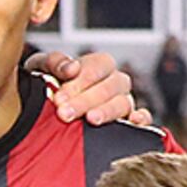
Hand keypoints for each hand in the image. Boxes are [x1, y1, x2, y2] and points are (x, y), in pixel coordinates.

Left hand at [32, 47, 151, 129]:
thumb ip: (53, 62)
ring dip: (107, 111)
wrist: (43, 113)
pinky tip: (133, 121)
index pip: (97, 67)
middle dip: (85, 100)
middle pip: (109, 86)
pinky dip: (141, 119)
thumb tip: (71, 68)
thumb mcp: (42, 68)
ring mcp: (124, 102)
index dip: (79, 82)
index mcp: (99, 65)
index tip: (59, 97)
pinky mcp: (129, 123)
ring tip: (90, 119)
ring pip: (124, 102)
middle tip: (64, 112)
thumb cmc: (47, 85)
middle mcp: (115, 82)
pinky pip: (143, 120)